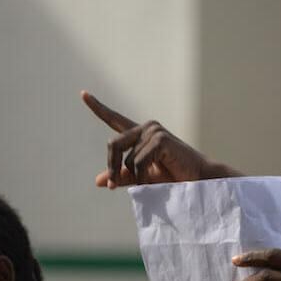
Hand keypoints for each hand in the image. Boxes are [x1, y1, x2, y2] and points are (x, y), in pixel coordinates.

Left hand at [82, 91, 230, 188]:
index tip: (83, 94)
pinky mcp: (160, 139)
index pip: (114, 118)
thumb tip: (98, 180)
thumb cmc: (173, 178)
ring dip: (134, 177)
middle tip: (112, 186)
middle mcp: (146, 128)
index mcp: (140, 134)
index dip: (98, 107)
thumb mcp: (142, 177)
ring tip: (147, 185)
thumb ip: (122, 176)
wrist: (197, 181)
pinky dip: (141, 177)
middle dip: (112, 167)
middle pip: (113, 145)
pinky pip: (138, 163)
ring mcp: (153, 131)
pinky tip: (152, 181)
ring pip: (127, 159)